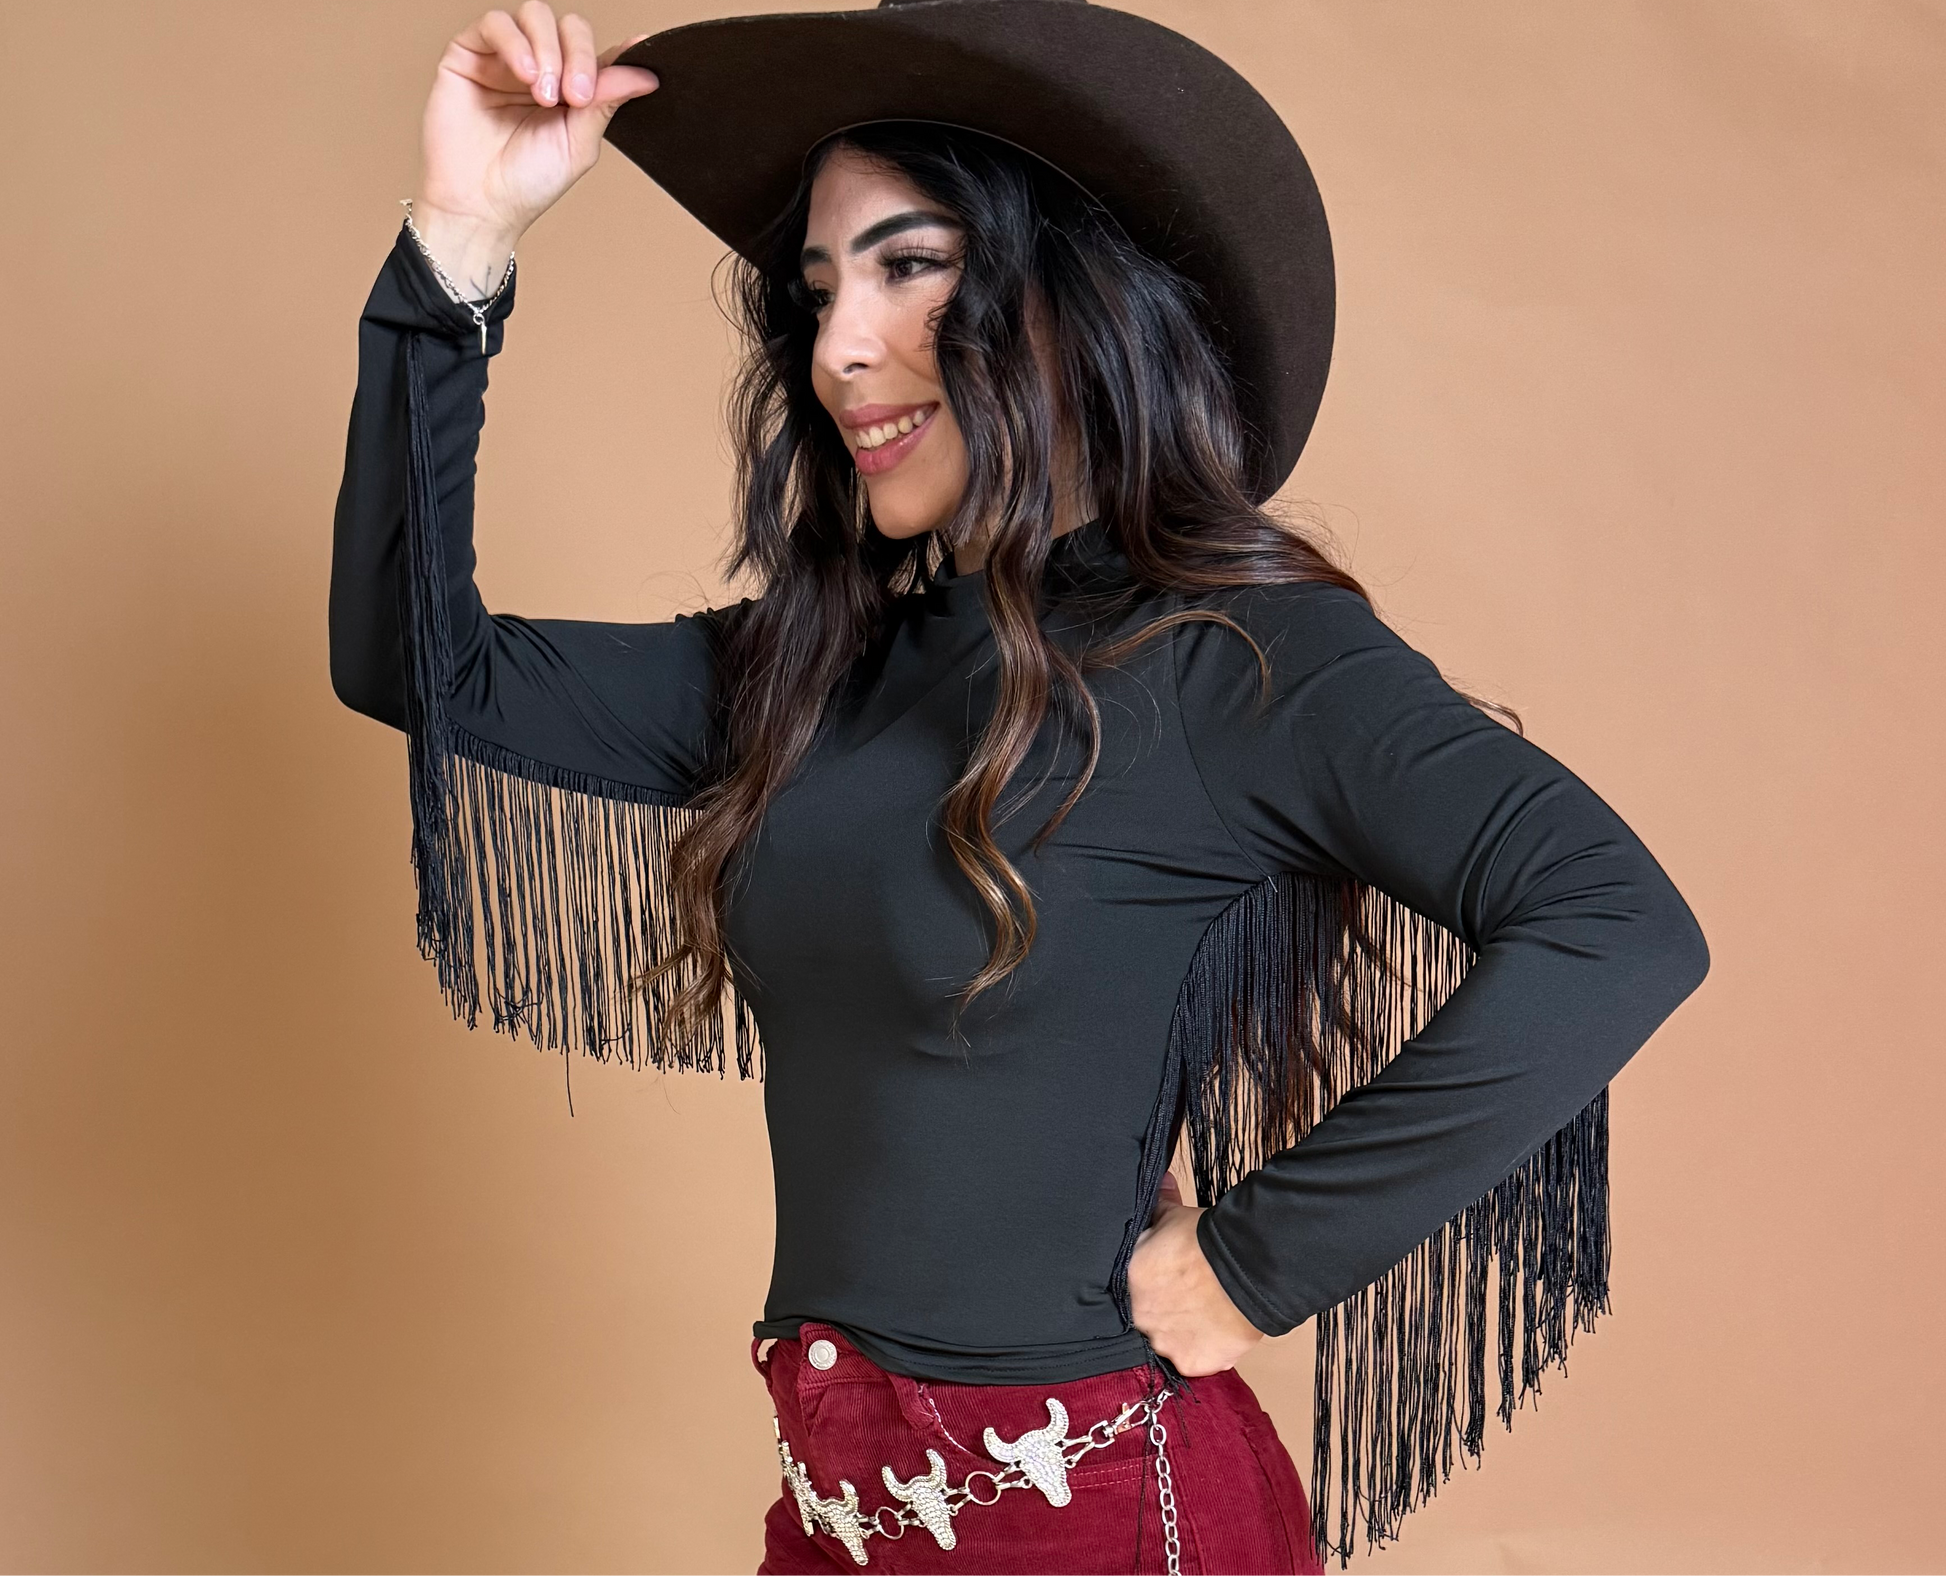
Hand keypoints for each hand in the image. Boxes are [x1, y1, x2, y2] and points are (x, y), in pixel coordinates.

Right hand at [413, 6, 658, 293]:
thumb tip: (646, 74)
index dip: (615, 54)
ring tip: (544, 95)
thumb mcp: (578, 144)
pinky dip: (515, 43)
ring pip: (536, 15)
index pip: (596, 53)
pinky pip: (495, 22)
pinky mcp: (469, 53)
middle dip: (579, 56)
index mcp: (568, 88)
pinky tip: (524, 74)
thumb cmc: (525, 183)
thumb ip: (606, 102)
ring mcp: (505, 57)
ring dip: (548, 50)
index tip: (639, 58)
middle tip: (574, 97)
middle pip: (570, 27)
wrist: (479, 205)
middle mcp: (539, 66)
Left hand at [1128, 1170, 1264, 1375]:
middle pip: (1147, 1318)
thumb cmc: (1207, 1239)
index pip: (1128, 1289)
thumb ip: (1159, 1207)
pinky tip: (1216, 1331)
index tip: (1162, 1282)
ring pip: (1169, 1341)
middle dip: (1162, 1308)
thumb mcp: (1175, 1216)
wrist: (1246, 1267)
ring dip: (1182, 1330)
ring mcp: (1164, 1344)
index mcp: (1127, 1282)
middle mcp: (1139, 1318)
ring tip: (1204, 1314)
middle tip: (1185, 1297)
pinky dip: (1204, 1348)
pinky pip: (1193, 1360)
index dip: (1146, 1286)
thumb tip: (1160, 1182)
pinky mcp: (1191, 1363)